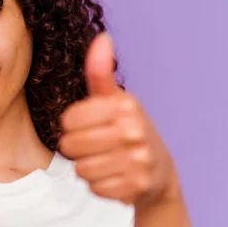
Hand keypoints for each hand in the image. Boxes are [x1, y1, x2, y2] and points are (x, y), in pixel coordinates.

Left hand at [58, 33, 179, 206]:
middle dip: (77, 149)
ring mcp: (137, 160)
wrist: (159, 171)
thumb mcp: (115, 99)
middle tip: (95, 146)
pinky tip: (114, 176)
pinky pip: (94, 188)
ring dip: (88, 168)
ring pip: (81, 170)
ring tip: (105, 160)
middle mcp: (133, 130)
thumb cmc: (127, 128)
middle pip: (70, 146)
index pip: (68, 120)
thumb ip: (100, 72)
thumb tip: (102, 38)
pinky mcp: (136, 186)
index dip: (72, 125)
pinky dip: (100, 185)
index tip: (89, 125)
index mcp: (124, 105)